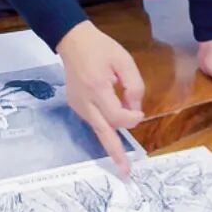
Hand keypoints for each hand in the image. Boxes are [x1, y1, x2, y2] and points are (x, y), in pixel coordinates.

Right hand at [56, 20, 144, 174]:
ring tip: (123, 144)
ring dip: (113, 133)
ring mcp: (77, 104)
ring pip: (98, 127)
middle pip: (102, 132)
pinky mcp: (74, 104)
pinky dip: (105, 122)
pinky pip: (93, 119)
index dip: (131, 118)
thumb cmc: (101, 47)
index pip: (117, 115)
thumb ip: (134, 85)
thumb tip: (134, 109)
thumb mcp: (124, 60)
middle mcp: (84, 100)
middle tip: (125, 171)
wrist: (72, 40)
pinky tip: (111, 113)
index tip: (139, 112)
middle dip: (115, 152)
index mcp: (97, 87)